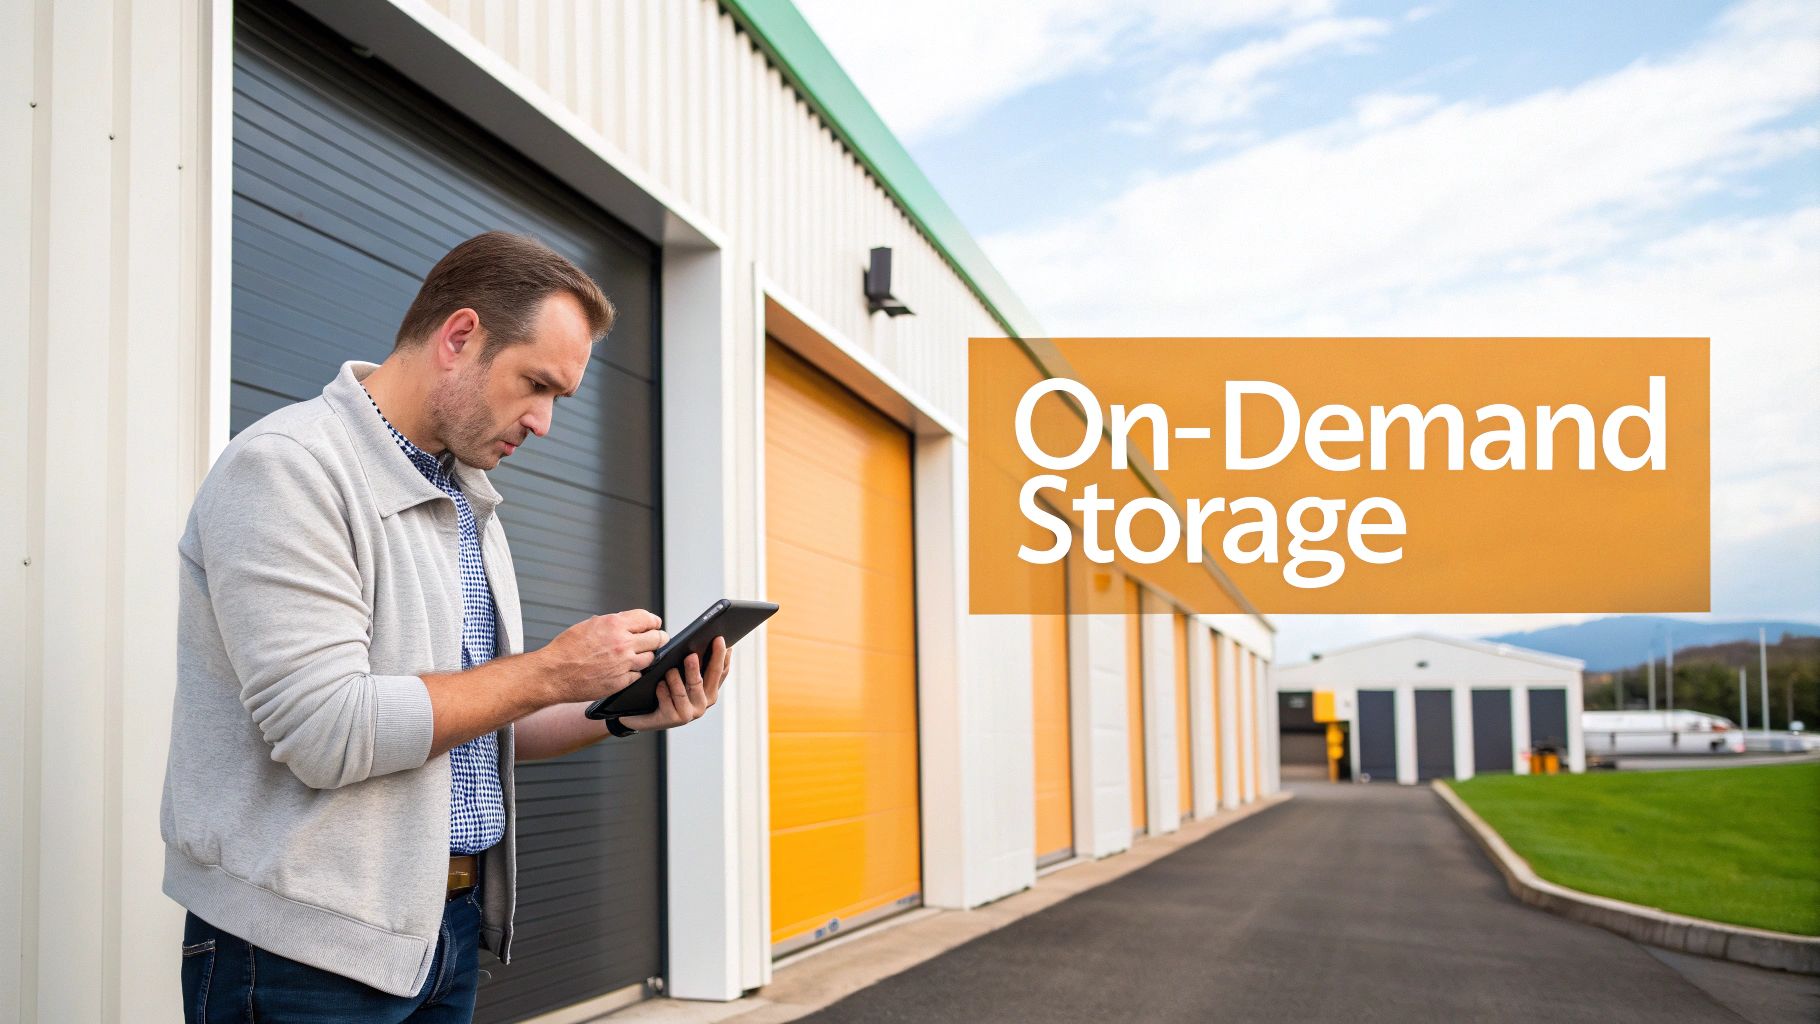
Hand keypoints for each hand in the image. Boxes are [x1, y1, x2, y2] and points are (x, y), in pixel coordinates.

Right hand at [537, 609, 666, 703]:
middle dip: (658, 638)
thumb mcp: (589, 625)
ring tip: (639, 655)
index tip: (654, 624)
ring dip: (647, 656)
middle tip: (658, 639)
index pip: (648, 619)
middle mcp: (623, 643)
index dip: (653, 622)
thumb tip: (628, 622)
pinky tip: (626, 670)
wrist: (553, 674)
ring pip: (651, 658)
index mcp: (615, 625)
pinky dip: (634, 672)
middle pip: (657, 638)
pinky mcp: (621, 682)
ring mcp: (624, 664)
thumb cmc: (566, 649)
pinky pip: (638, 675)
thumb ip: (613, 623)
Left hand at [617, 636, 729, 731]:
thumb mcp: (680, 677)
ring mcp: (690, 713)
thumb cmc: (662, 691)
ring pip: (688, 689)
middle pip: (709, 678)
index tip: (720, 638)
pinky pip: (669, 699)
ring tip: (670, 669)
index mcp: (708, 691)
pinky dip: (663, 690)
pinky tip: (659, 685)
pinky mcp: (674, 719)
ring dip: (677, 678)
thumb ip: (693, 666)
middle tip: (696, 651)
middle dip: (707, 661)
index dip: (722, 655)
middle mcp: (703, 703)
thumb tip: (699, 645)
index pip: (721, 671)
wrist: (639, 715)